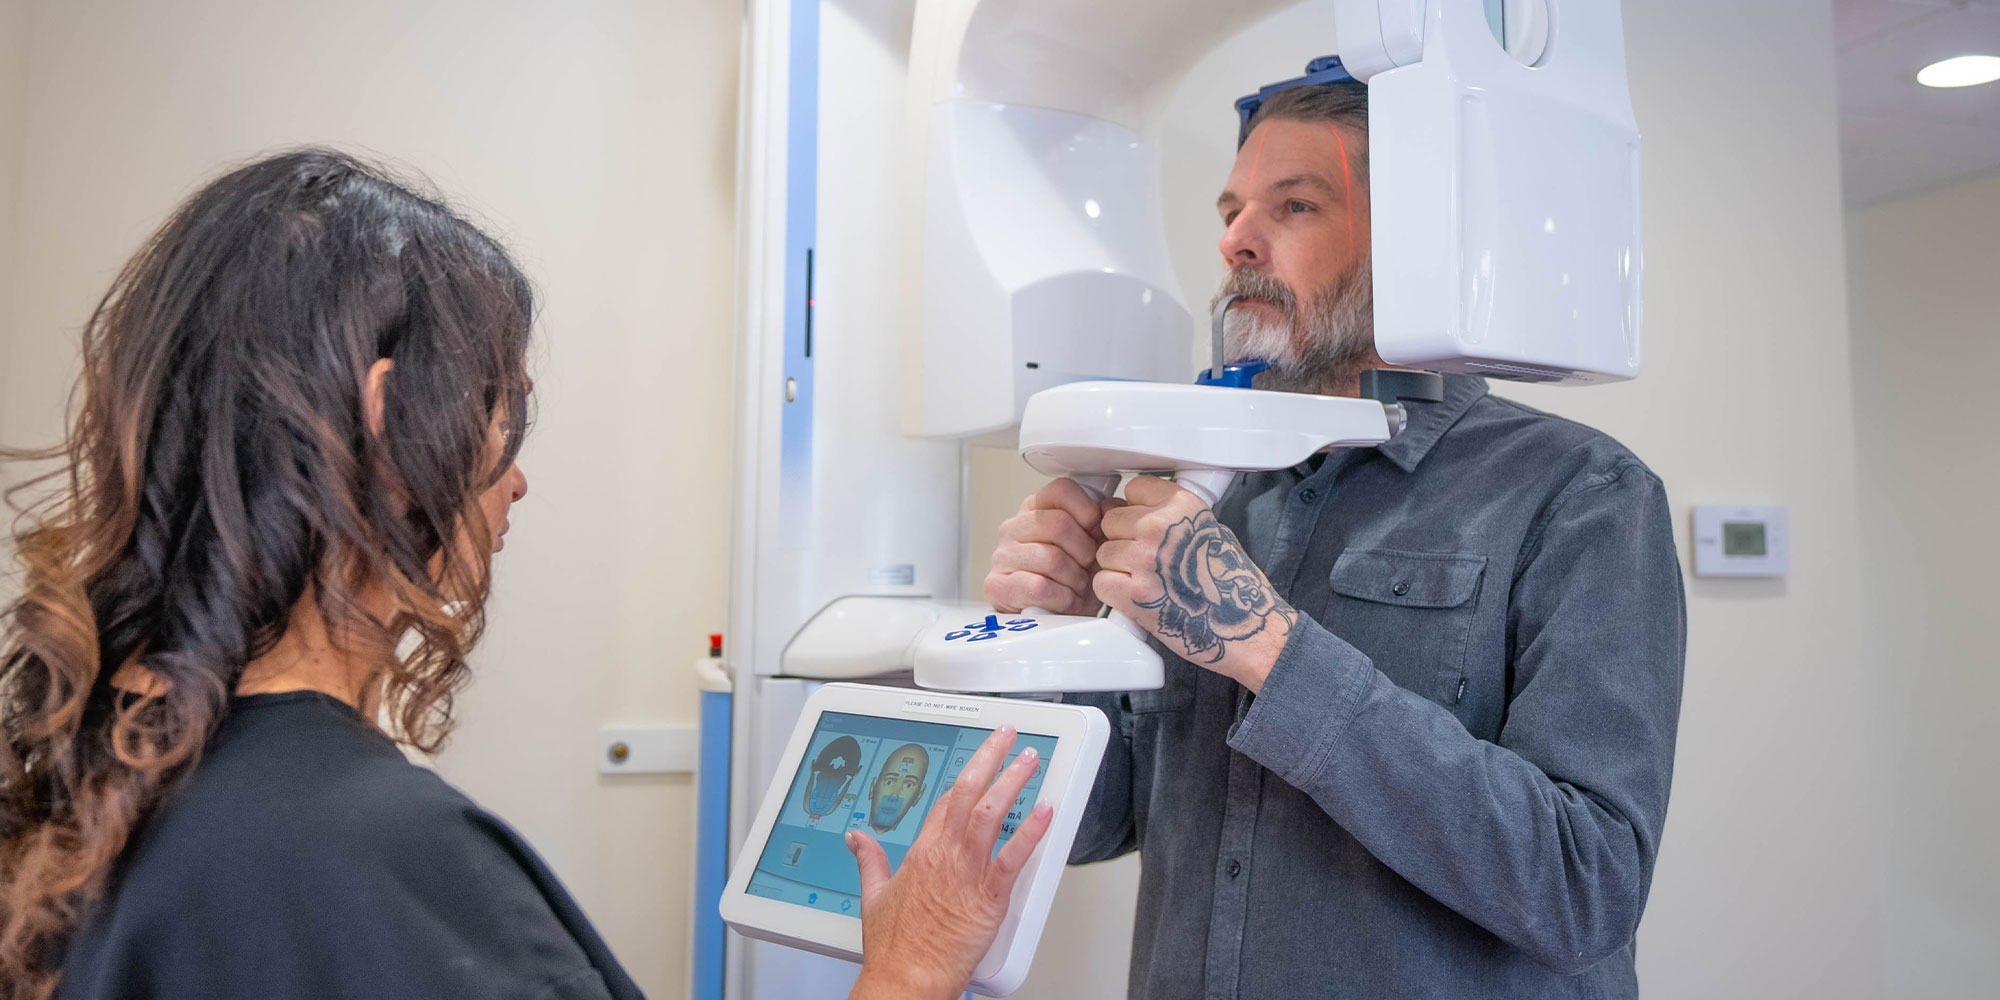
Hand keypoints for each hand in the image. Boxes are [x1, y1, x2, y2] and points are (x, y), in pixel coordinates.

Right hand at [845, 727, 1054, 999]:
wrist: (908, 977)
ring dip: (1014, 781)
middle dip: (991, 758)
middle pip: (970, 792)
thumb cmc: (893, 946)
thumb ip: (868, 860)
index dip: (966, 776)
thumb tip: (857, 839)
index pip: (947, 801)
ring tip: (1030, 761)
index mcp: (920, 852)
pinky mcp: (990, 895)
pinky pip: (1015, 856)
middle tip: (1007, 737)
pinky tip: (1047, 811)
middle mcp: (945, 854)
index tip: (979, 761)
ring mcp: (969, 872)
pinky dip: (1033, 830)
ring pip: (993, 813)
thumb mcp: (872, 896)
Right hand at [984, 478, 1119, 616]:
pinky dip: (1061, 597)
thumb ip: (1104, 520)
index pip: (1062, 490)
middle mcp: (1014, 527)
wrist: (1058, 619)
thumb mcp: (1094, 544)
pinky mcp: (998, 585)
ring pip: (1051, 558)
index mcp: (1036, 508)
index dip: (1087, 511)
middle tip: (1088, 567)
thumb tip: (1111, 508)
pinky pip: (1039, 586)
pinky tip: (1064, 600)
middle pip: (1058, 524)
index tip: (1095, 531)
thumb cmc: (1074, 579)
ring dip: (1075, 579)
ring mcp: (1002, 555)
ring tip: (1077, 587)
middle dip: (1084, 551)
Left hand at [1096, 476, 1296, 691]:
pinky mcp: (1133, 595)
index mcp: (1181, 506)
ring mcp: (1144, 560)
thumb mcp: (1210, 529)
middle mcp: (1160, 527)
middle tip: (1148, 559)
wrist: (1244, 624)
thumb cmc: (1232, 582)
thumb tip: (1135, 511)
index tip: (1145, 523)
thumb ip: (1173, 516)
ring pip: (1104, 554)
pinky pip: (1102, 582)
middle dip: (1123, 539)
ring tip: (1148, 580)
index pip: (1133, 488)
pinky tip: (1137, 597)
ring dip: (1118, 567)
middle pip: (1111, 521)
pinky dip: (1114, 592)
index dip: (1135, 508)